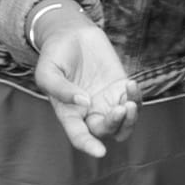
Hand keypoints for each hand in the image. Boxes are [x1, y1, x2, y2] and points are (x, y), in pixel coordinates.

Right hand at [28, 15, 135, 160]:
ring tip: (129, 101)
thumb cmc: (53, 55)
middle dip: (115, 125)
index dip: (89, 146)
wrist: (70, 33)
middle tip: (120, 109)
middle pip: (106, 131)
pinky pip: (134, 101)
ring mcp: (107, 101)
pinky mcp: (121, 87)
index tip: (100, 152)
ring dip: (131, 118)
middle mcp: (90, 112)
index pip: (79, 136)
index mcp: (69, 114)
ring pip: (124, 122)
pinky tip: (131, 84)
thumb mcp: (47, 71)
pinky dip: (137, 97)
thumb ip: (61, 89)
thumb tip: (84, 103)